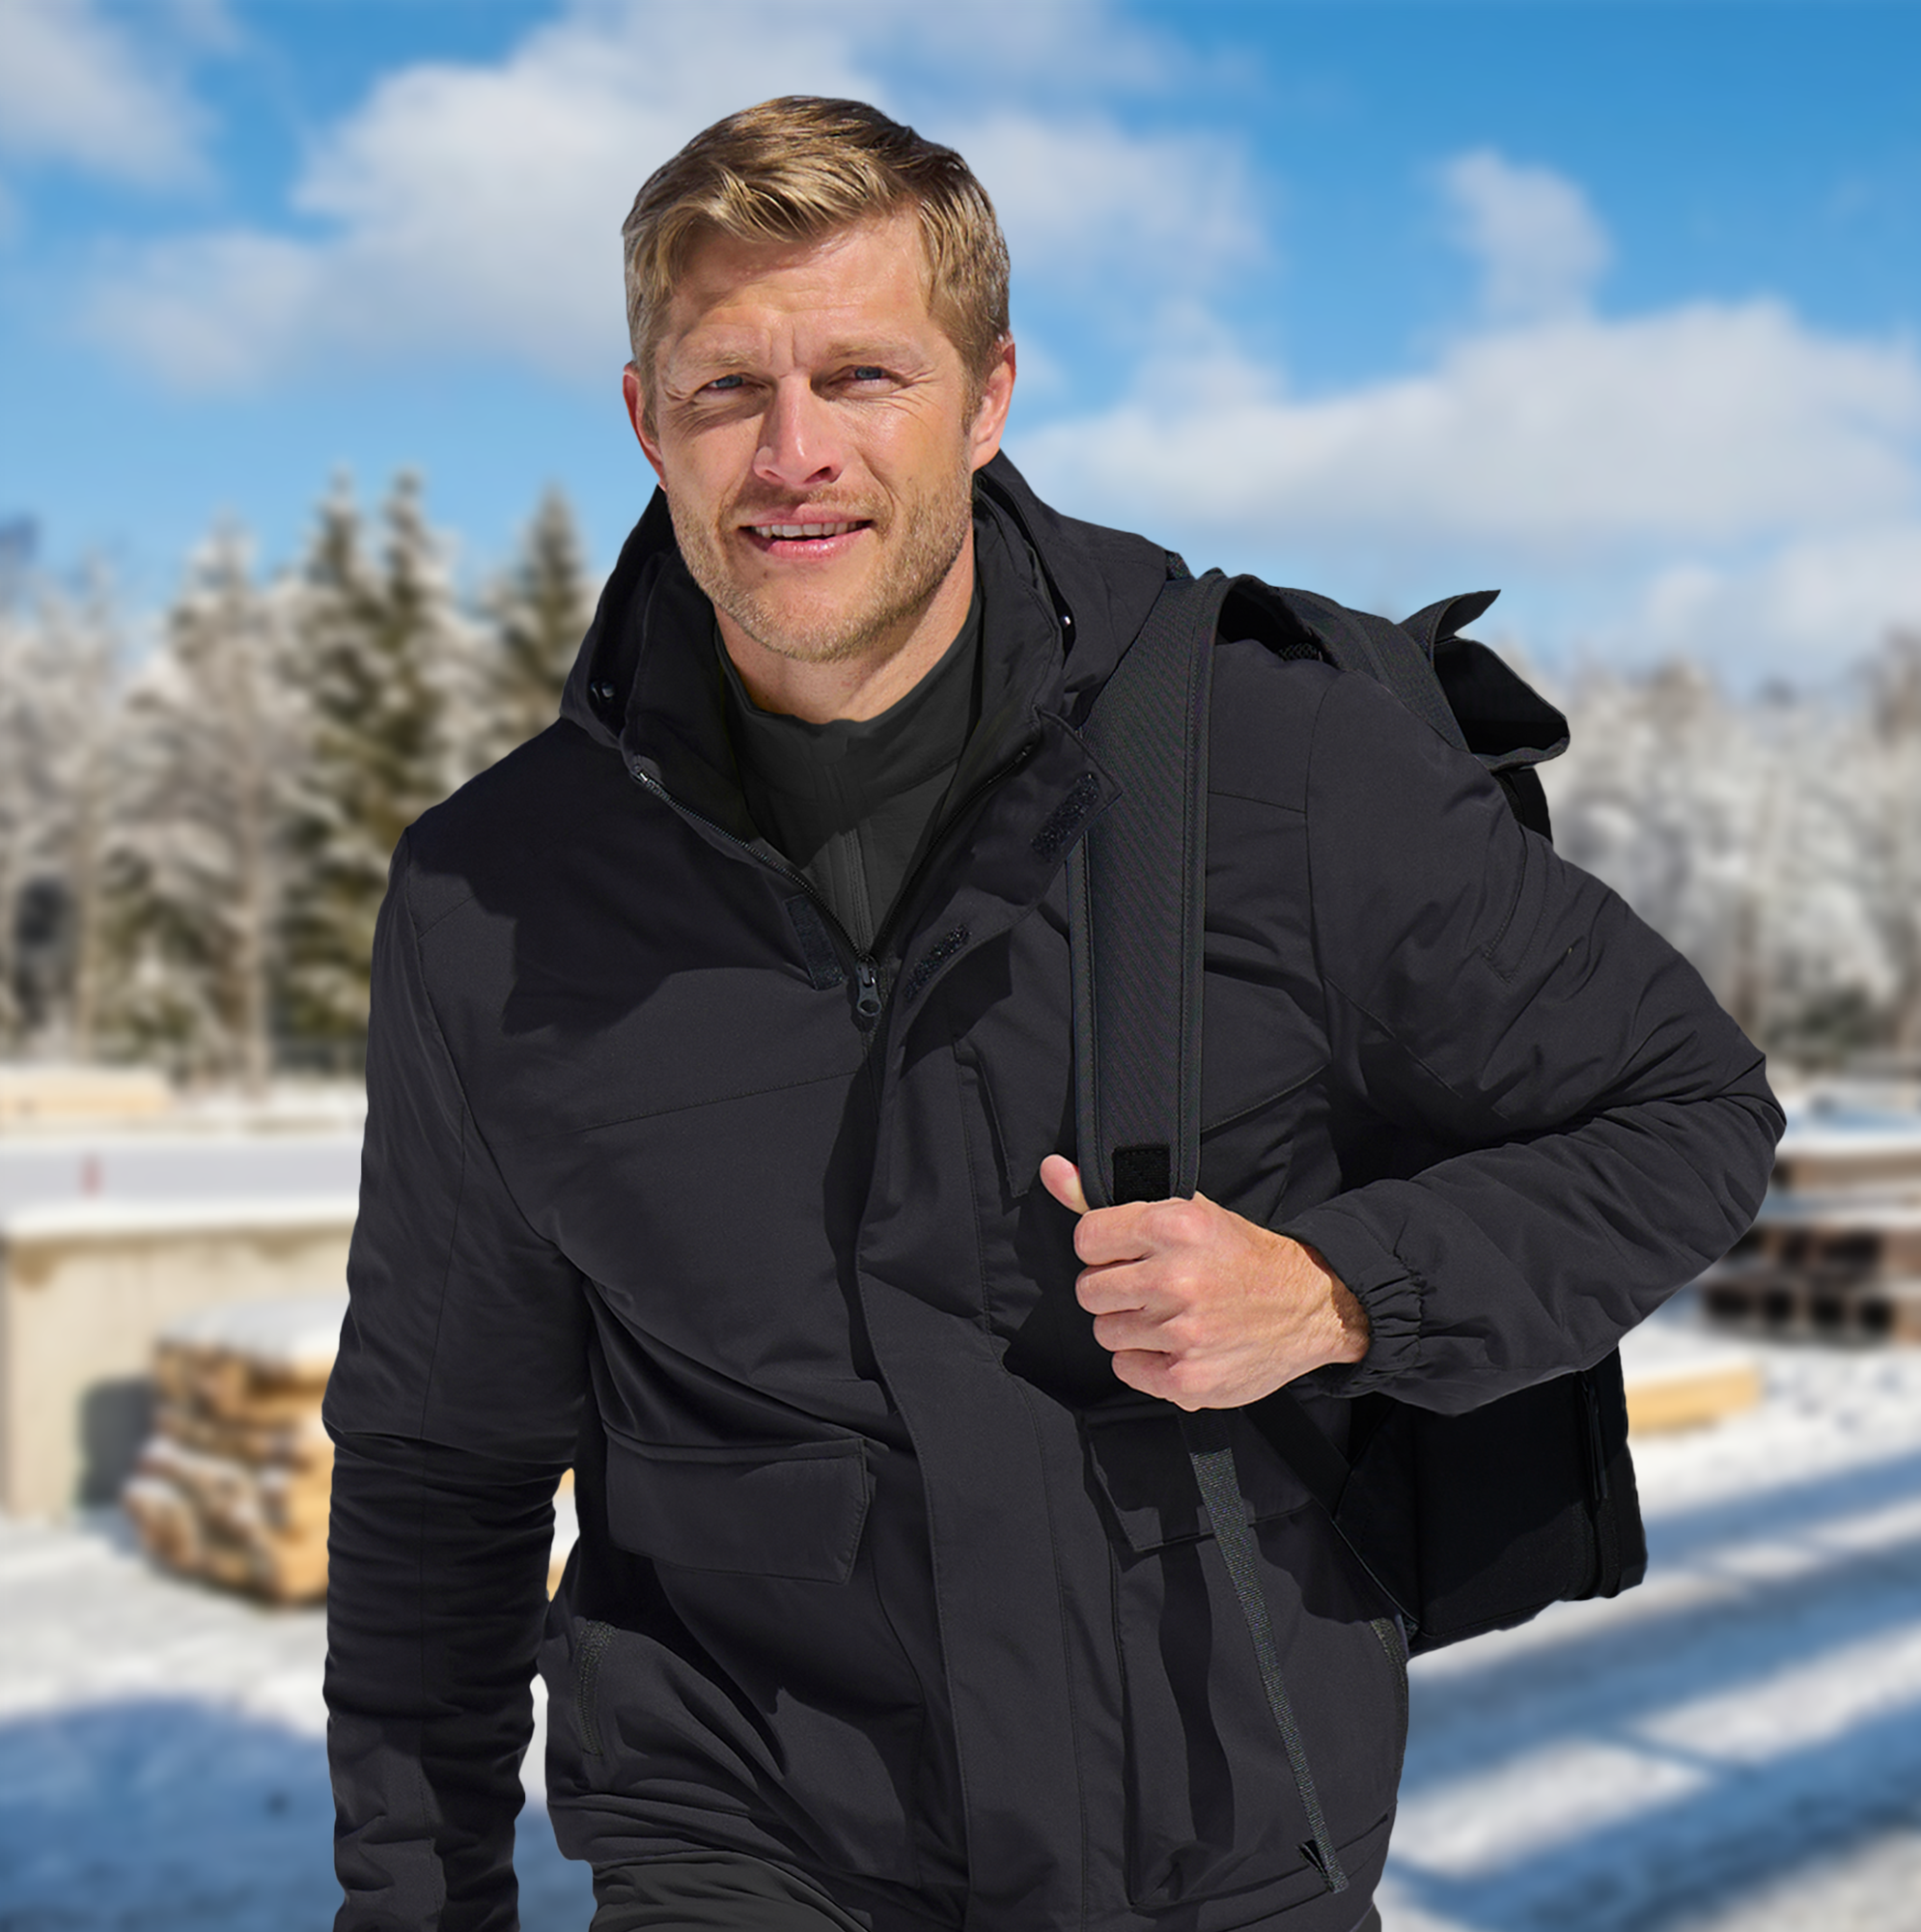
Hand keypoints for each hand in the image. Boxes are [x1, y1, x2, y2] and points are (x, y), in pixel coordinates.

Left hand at [1037, 1155, 1369, 1409]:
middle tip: (1152, 1288)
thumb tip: (1051, 1171)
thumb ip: (1108, 1198)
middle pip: (1089, 1291)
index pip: (1087, 1239)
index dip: (1104, 1249)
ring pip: (1105, 1331)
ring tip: (1171, 1316)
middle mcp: (1177, 1277)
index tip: (1128, 1255)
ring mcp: (1182, 1332)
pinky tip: (1178, 1345)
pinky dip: (1146, 1362)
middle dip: (1114, 1290)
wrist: (1308, 1304)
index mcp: (1175, 1225)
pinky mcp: (1187, 1379)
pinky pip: (1126, 1369)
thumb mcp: (1186, 1210)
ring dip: (1131, 1327)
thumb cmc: (1240, 1256)